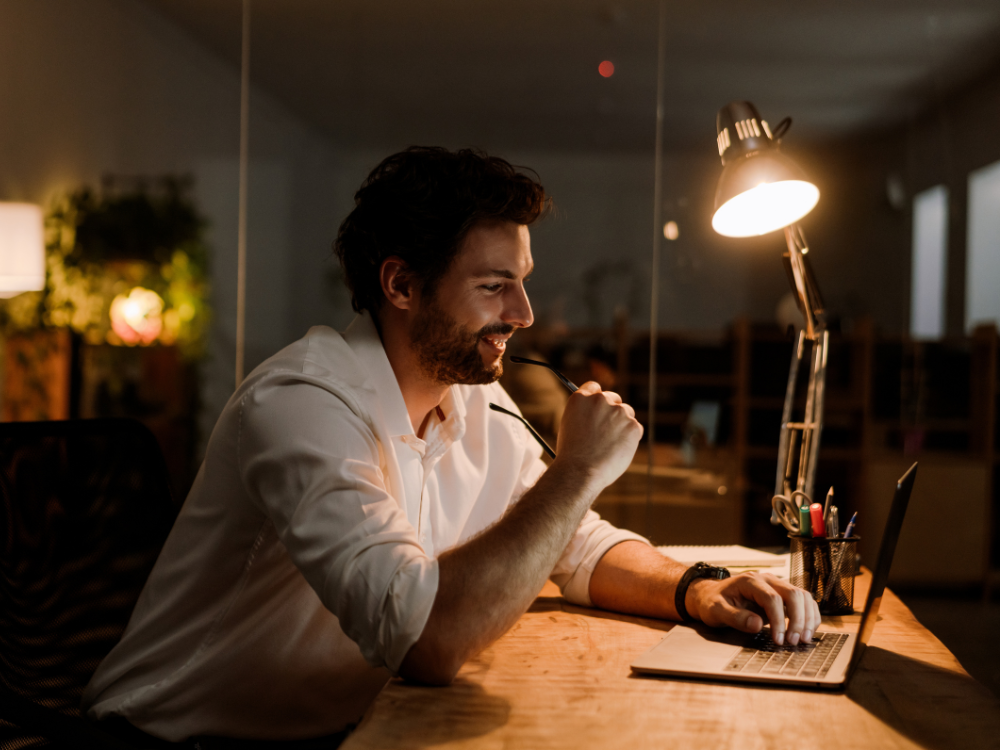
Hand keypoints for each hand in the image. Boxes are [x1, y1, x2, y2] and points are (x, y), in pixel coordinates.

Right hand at [554, 381, 642, 491]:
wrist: (580, 471)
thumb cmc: (572, 455)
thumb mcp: (569, 426)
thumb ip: (584, 414)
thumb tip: (596, 415)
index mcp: (580, 398)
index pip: (594, 387)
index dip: (597, 397)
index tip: (600, 407)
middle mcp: (600, 400)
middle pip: (614, 398)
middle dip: (613, 412)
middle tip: (608, 430)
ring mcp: (618, 412)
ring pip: (627, 414)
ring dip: (622, 425)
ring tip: (609, 446)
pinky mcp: (633, 426)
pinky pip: (636, 429)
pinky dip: (631, 439)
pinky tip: (617, 450)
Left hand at [687, 571, 821, 645]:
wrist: (711, 595)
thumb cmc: (712, 602)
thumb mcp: (715, 611)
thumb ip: (735, 617)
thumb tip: (757, 624)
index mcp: (750, 581)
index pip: (772, 598)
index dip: (779, 620)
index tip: (778, 640)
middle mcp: (766, 579)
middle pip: (793, 594)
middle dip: (798, 619)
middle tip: (793, 642)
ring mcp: (776, 585)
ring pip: (802, 596)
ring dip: (807, 618)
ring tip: (803, 640)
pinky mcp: (782, 594)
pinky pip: (803, 601)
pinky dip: (809, 615)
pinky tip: (807, 631)